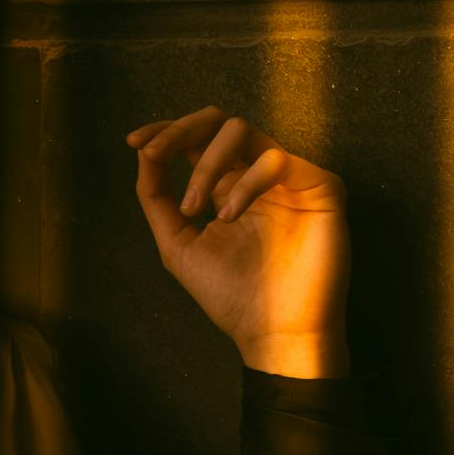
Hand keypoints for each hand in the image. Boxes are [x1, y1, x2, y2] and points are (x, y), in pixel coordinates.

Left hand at [126, 106, 351, 372]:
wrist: (272, 332)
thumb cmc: (230, 295)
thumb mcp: (178, 244)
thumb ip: (157, 198)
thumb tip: (142, 152)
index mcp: (227, 185)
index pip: (197, 140)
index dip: (165, 131)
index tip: (133, 142)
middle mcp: (256, 175)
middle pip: (218, 122)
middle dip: (180, 130)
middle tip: (154, 153)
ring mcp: (289, 178)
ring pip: (242, 130)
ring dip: (206, 164)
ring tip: (194, 208)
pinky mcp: (320, 186)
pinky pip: (275, 160)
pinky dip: (244, 183)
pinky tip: (229, 216)